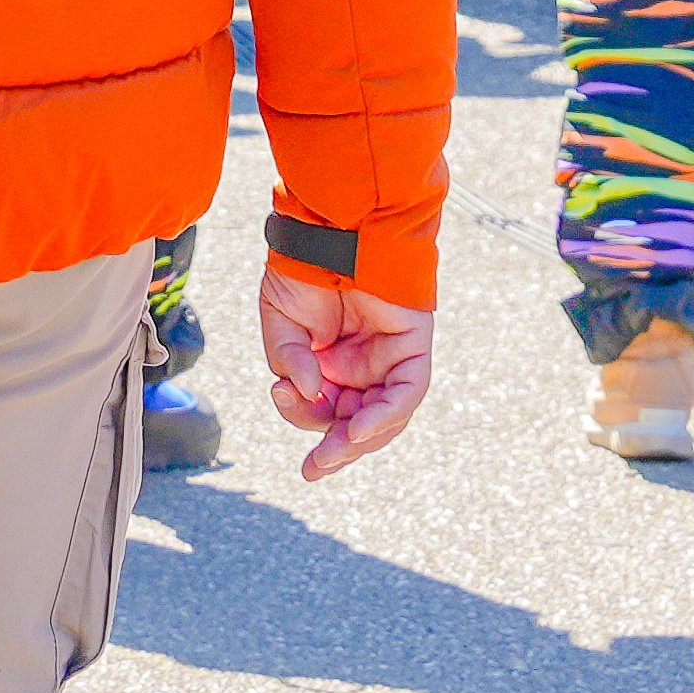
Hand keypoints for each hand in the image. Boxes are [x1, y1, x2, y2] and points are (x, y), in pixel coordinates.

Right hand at [252, 266, 429, 480]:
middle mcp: (364, 367)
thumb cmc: (305, 269)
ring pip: (384, 417)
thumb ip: (289, 360)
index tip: (281, 400)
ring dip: (360, 440)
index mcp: (332, 366)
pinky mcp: (412, 345)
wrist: (329, 224)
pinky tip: (358, 428)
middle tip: (315, 468)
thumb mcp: (281, 323)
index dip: (305, 418)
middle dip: (337, 450)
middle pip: (357, 423)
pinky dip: (386, 415)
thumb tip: (310, 392)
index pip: (325, 411)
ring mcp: (390, 358)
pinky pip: (406, 391)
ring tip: (333, 452)